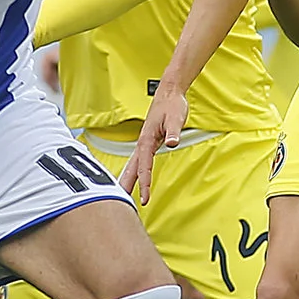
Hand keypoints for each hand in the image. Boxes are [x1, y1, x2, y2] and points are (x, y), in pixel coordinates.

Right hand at [119, 81, 189, 204]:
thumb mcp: (176, 117)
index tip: (145, 198)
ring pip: (132, 166)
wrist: (169, 93)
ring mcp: (143, 144)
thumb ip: (174, 131)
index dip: (144, 183)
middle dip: (126, 186)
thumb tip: (172, 142)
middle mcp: (142, 143)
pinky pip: (138, 162)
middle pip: (131, 169)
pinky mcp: (147, 143)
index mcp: (147, 140)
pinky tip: (133, 178)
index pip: (144, 166)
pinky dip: (134, 172)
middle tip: (121, 204)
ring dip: (127, 179)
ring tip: (122, 195)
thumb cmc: (172, 105)